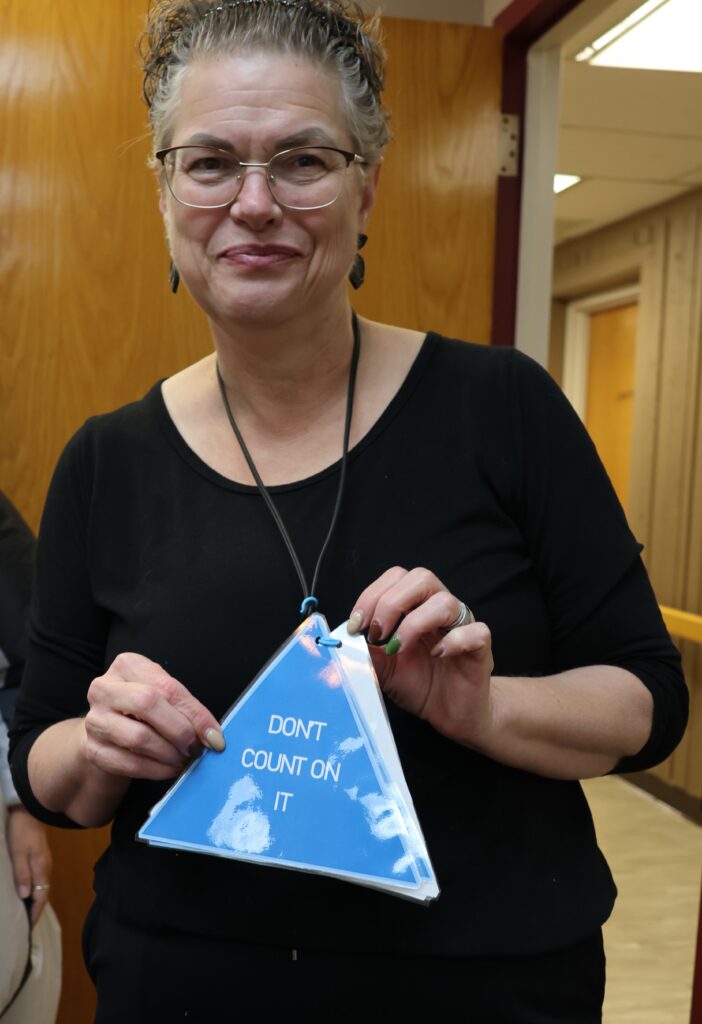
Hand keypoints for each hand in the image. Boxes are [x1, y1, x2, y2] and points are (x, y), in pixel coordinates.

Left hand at [6, 806, 52, 924]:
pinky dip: (33, 890)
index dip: (34, 914)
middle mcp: (46, 868)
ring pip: (41, 887)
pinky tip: (24, 892)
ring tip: (22, 913)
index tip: (26, 929)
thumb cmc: (21, 832)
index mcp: (41, 869)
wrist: (29, 810)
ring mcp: (44, 862)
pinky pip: (38, 879)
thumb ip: (22, 874)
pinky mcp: (39, 857)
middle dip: (34, 911)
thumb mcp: (18, 853)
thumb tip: (26, 897)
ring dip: (34, 901)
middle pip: (43, 894)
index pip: (40, 897)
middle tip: (23, 925)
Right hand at [83, 651, 224, 781]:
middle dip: (179, 730)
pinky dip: (156, 769)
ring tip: (183, 759)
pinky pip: (130, 763)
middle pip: (147, 704)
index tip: (214, 736)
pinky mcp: (93, 749)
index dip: (195, 713)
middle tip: (195, 748)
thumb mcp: (165, 698)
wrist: (107, 734)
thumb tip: (213, 736)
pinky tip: (169, 768)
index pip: (167, 687)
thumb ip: (188, 710)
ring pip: (138, 737)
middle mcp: (105, 688)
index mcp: (127, 665)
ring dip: (169, 753)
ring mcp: (95, 720)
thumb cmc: (142, 711)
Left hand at [347, 567, 493, 746]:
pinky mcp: (481, 649)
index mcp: (415, 607)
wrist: (450, 713)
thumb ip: (367, 650)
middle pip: (422, 578)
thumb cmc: (420, 684)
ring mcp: (462, 626)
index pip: (396, 578)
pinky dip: (455, 641)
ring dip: (415, 623)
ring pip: (445, 601)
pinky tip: (438, 655)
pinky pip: (476, 631)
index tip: (357, 625)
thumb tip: (346, 638)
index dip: (373, 595)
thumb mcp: (383, 668)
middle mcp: (439, 610)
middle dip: (391, 603)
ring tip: (400, 648)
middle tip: (377, 633)